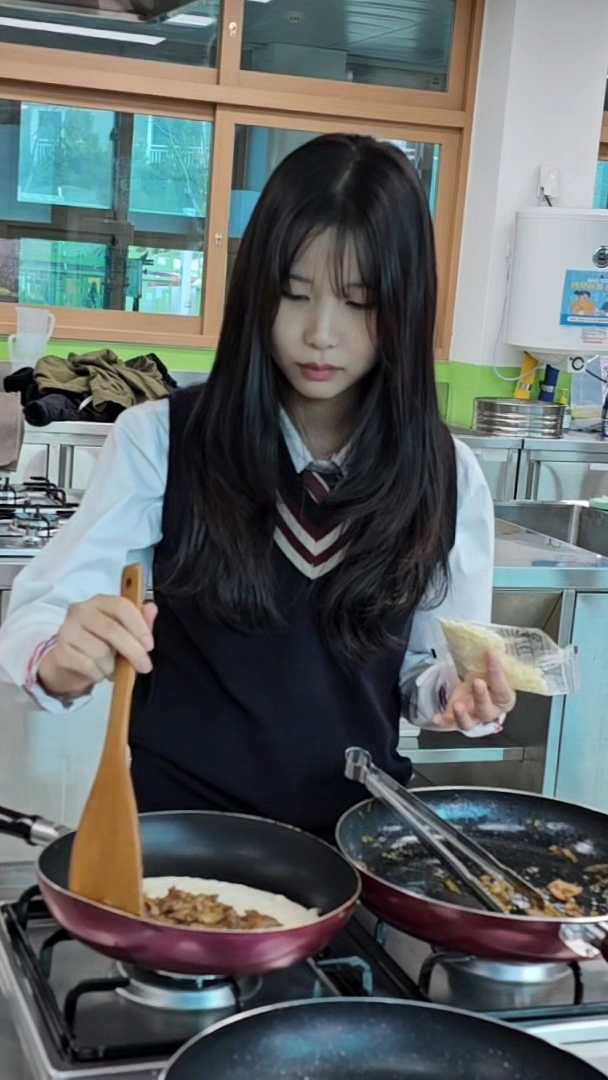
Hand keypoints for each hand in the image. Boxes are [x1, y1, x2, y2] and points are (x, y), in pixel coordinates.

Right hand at [37, 596, 157, 699]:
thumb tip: (152, 608)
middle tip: (144, 666)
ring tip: (112, 670)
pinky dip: (98, 674)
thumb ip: (138, 622)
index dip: (138, 626)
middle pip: (112, 629)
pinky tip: (98, 674)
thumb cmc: (98, 645)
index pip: (121, 606)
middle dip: (133, 651)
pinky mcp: (60, 651)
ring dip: (112, 667)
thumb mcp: (122, 634)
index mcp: (99, 602)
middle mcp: (80, 611)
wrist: (67, 665)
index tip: (149, 646)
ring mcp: (66, 630)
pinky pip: (87, 665)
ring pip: (100, 651)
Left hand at [434, 652, 515, 732]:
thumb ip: (491, 664)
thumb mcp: (492, 672)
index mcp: (504, 699)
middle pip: (487, 710)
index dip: (498, 673)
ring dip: (462, 716)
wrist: (480, 693)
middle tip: (477, 682)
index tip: (491, 654)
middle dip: (482, 697)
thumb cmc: (490, 681)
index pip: (503, 689)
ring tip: (457, 705)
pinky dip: (443, 721)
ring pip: (469, 723)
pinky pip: (450, 724)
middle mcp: (490, 712)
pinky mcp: (457, 720)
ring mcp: (473, 718)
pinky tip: (436, 717)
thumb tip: (489, 643)